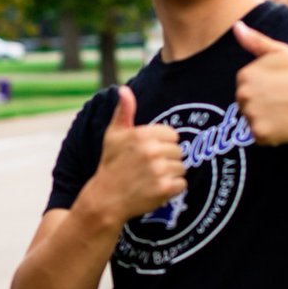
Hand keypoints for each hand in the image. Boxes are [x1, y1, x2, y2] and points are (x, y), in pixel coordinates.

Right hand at [94, 86, 186, 221]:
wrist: (105, 199)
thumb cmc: (110, 165)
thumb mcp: (113, 135)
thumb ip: (123, 112)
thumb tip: (124, 89)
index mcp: (142, 134)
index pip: (172, 135)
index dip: (162, 145)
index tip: (147, 154)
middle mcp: (151, 150)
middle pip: (179, 152)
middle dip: (167, 160)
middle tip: (148, 169)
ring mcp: (158, 170)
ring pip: (181, 168)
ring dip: (170, 175)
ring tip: (152, 179)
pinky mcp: (164, 188)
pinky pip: (182, 184)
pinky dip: (173, 189)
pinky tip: (156, 189)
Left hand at [233, 21, 287, 144]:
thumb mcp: (281, 52)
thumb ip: (255, 41)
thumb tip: (236, 26)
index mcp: (244, 75)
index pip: (245, 87)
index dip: (264, 88)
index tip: (280, 86)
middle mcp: (242, 95)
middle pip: (245, 105)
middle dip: (262, 104)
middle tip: (285, 100)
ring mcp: (250, 115)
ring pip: (252, 121)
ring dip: (266, 120)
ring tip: (287, 111)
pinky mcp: (259, 134)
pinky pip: (260, 137)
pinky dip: (272, 135)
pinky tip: (287, 124)